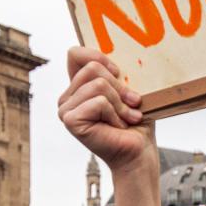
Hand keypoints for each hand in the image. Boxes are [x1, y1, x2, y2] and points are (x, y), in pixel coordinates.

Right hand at [58, 48, 152, 176]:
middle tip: (133, 104)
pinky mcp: (70, 120)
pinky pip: (99, 102)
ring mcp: (65, 109)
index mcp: (78, 86)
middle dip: (120, 86)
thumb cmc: (136, 121)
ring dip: (120, 103)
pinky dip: (115, 114)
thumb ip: (115, 72)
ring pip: (98, 85)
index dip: (98, 56)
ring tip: (127, 118)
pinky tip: (117, 127)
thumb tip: (115, 60)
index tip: (118, 73)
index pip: (75, 54)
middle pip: (93, 68)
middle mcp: (67, 97)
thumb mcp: (128, 89)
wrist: (139, 151)